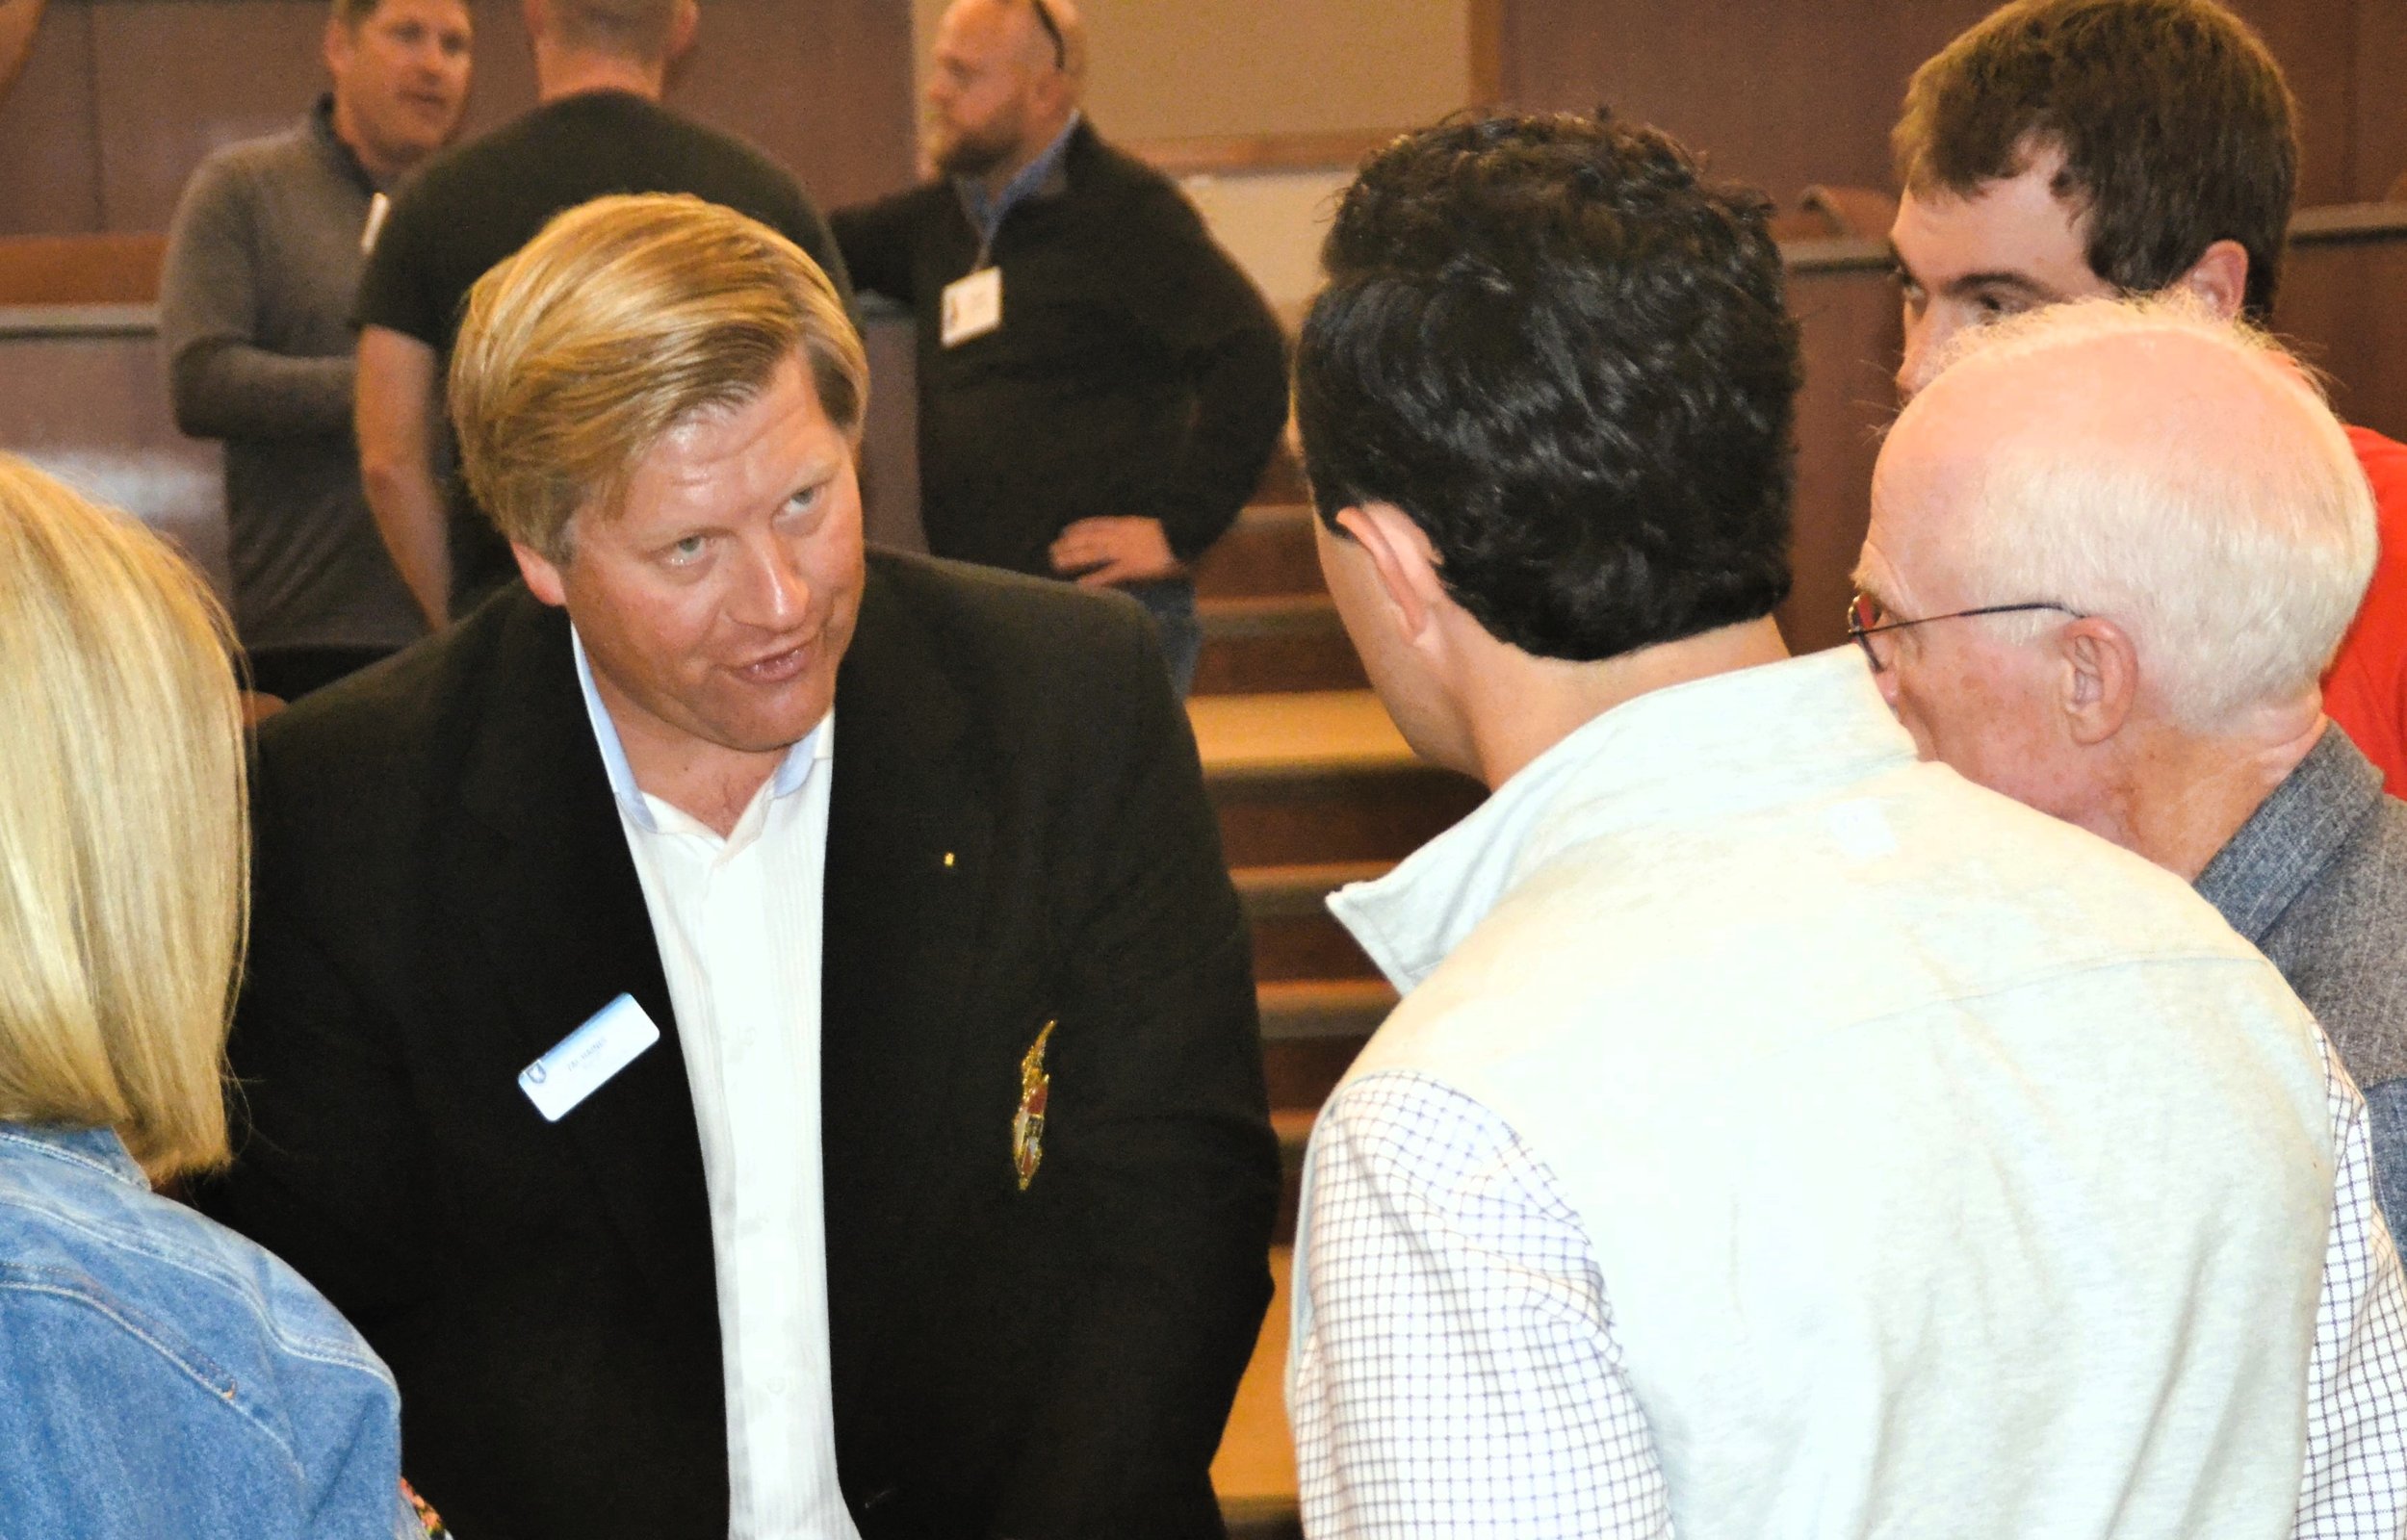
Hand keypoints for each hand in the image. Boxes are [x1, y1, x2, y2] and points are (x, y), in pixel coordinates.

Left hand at [1048, 516, 1183, 587]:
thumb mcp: (1157, 527)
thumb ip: (1142, 531)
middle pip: (1090, 538)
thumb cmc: (1178, 534)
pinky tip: (1081, 585)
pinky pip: (1110, 573)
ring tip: (1056, 562)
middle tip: (1051, 550)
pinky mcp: (1134, 567)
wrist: (1190, 535)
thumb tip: (1132, 535)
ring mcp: (1127, 550)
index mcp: (1129, 524)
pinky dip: (1095, 579)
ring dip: (1074, 557)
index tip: (1065, 532)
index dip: (1080, 528)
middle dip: (1070, 544)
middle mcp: (1123, 535)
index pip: (1099, 524)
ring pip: (1094, 552)